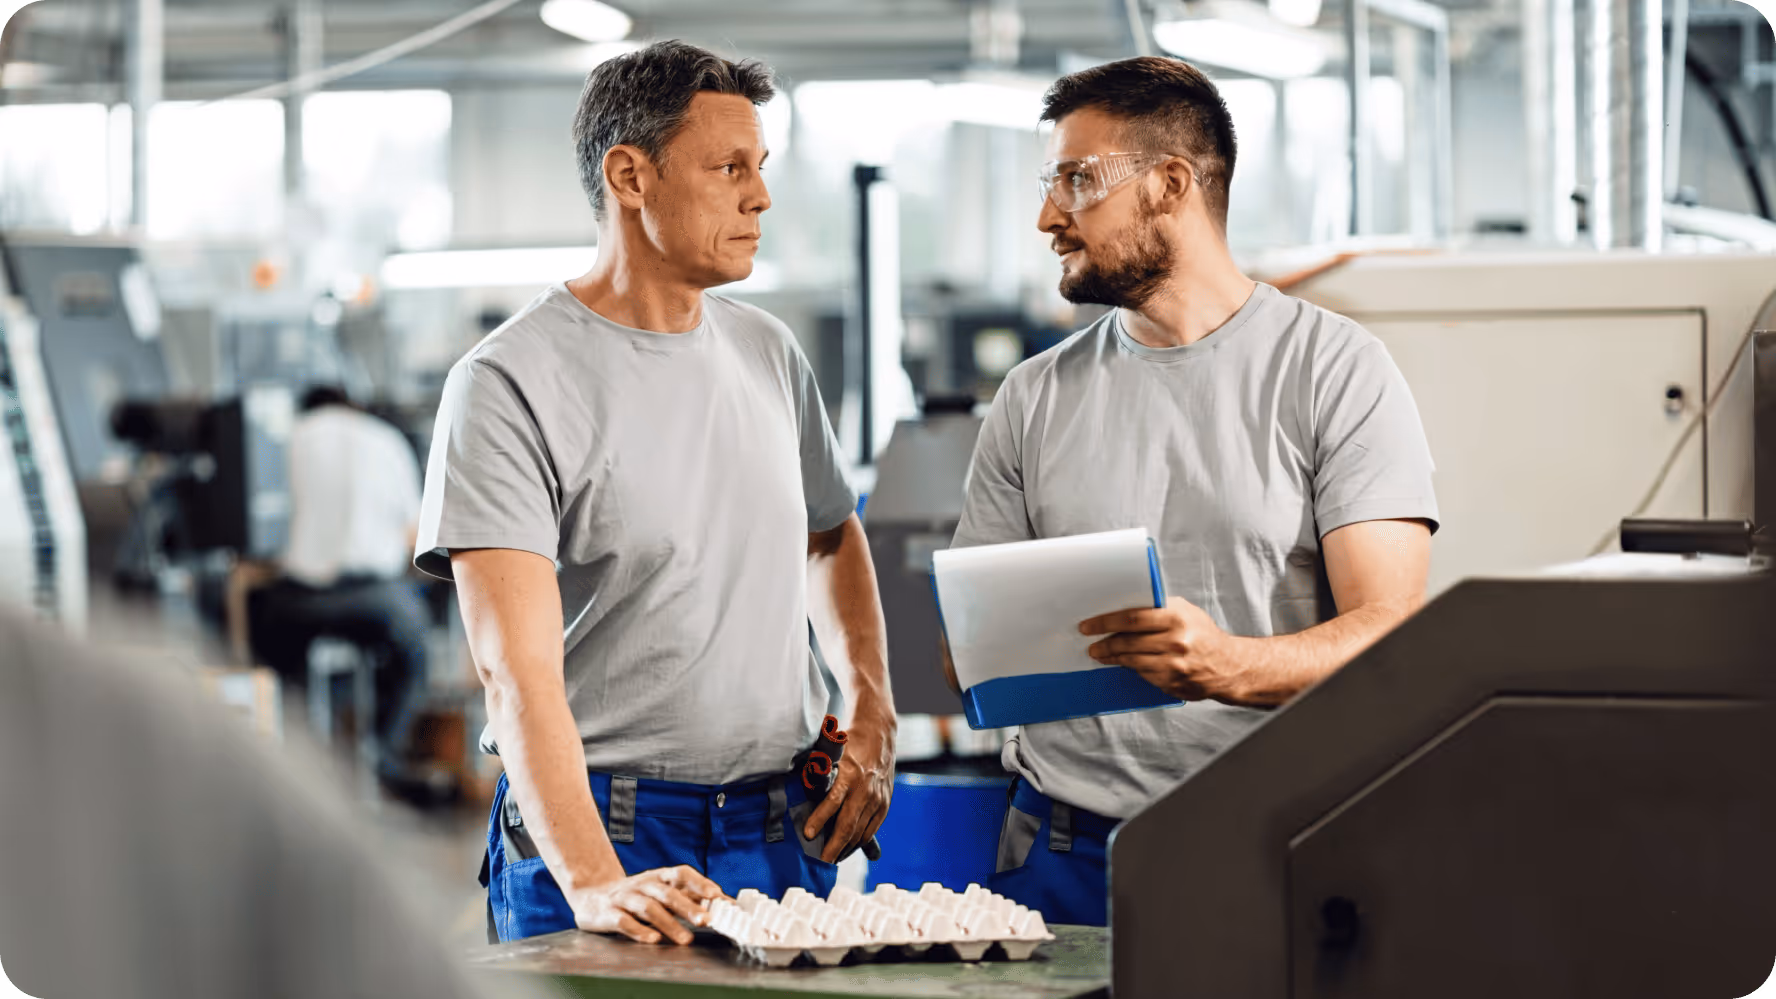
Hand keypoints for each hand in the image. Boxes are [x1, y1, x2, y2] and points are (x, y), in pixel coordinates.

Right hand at [567, 865, 724, 944]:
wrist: (591, 895)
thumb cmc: (636, 895)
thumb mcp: (661, 891)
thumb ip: (690, 897)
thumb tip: (726, 904)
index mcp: (659, 877)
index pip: (681, 873)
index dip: (699, 882)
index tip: (716, 895)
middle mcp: (643, 884)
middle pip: (667, 893)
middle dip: (688, 907)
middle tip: (706, 921)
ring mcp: (625, 897)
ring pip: (648, 908)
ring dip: (669, 923)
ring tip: (686, 939)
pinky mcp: (608, 913)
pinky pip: (624, 921)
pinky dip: (639, 931)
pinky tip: (653, 939)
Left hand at [803, 708, 894, 862]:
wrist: (879, 733)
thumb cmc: (851, 742)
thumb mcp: (832, 753)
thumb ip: (820, 773)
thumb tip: (804, 792)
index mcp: (850, 774)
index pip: (832, 802)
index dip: (819, 820)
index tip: (808, 834)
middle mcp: (865, 789)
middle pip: (848, 825)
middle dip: (834, 846)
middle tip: (822, 860)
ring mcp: (877, 798)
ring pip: (861, 832)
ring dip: (846, 848)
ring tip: (833, 857)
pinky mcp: (885, 803)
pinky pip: (872, 829)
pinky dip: (860, 841)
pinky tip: (850, 848)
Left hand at [1081, 596, 1247, 702]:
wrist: (1229, 666)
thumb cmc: (1204, 635)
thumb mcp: (1185, 612)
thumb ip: (1158, 608)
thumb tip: (1124, 605)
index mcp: (1176, 618)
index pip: (1132, 618)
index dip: (1106, 622)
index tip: (1089, 625)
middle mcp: (1175, 642)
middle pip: (1128, 642)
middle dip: (1104, 643)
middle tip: (1091, 643)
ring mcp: (1174, 665)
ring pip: (1132, 661)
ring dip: (1112, 658)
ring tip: (1100, 654)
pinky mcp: (1172, 682)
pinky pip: (1143, 675)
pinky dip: (1130, 669)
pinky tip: (1122, 664)